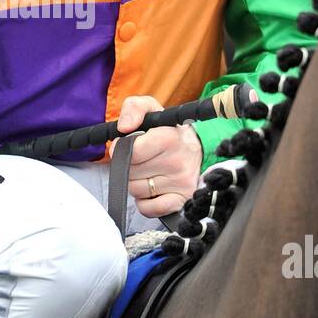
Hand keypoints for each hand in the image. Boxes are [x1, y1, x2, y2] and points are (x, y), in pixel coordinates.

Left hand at [111, 94, 202, 217]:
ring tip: (148, 170)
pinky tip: (152, 188)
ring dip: (135, 182)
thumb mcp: (151, 109)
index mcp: (169, 138)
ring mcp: (181, 184)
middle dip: (128, 165)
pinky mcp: (181, 201)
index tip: (126, 145)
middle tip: (140, 158)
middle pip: (130, 173)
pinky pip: (148, 209)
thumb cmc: (167, 130)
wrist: (195, 149)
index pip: (131, 152)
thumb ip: (134, 108)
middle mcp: (177, 162)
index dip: (122, 149)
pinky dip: (144, 202)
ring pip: (135, 191)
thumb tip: (123, 127)